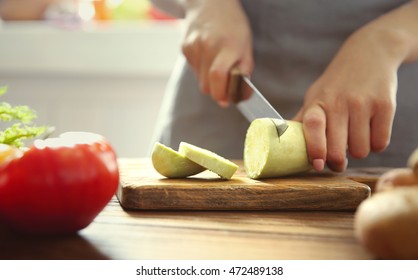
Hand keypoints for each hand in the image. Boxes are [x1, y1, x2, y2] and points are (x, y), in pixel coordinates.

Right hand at [181, 0, 253, 105]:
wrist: (210, 2)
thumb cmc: (233, 26)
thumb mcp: (246, 46)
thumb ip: (244, 71)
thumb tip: (241, 97)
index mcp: (227, 46)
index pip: (218, 76)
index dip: (221, 93)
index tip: (227, 100)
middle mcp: (208, 45)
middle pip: (206, 86)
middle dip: (216, 92)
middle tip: (225, 86)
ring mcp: (193, 46)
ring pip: (199, 81)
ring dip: (209, 81)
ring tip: (217, 64)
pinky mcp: (184, 48)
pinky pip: (194, 70)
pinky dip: (201, 70)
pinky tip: (207, 55)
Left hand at [294, 27, 404, 171]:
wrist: (370, 53)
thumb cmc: (337, 83)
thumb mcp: (316, 96)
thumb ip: (303, 120)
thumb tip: (282, 142)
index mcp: (318, 102)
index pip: (313, 126)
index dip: (314, 148)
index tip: (317, 165)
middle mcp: (340, 102)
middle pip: (338, 150)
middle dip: (337, 162)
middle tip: (338, 160)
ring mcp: (363, 104)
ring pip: (361, 151)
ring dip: (358, 150)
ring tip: (355, 135)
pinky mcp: (385, 106)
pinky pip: (381, 143)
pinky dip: (376, 144)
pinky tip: (370, 130)